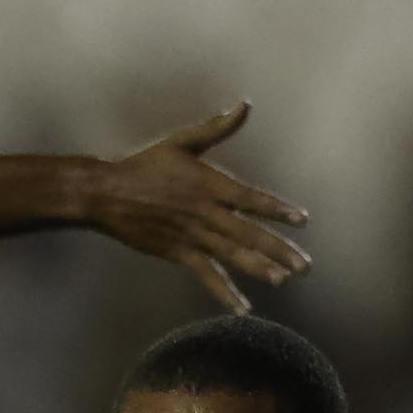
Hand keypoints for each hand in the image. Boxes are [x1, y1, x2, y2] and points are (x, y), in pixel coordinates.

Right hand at [91, 103, 310, 311]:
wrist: (108, 194)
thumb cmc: (145, 165)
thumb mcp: (181, 141)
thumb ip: (217, 127)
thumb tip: (246, 105)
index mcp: (210, 185)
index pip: (252, 199)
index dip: (278, 211)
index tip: (303, 221)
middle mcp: (206, 213)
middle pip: (249, 235)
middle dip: (279, 250)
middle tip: (305, 265)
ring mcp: (193, 236)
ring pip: (232, 256)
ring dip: (259, 269)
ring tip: (283, 280)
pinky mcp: (178, 253)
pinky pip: (206, 275)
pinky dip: (224, 292)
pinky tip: (242, 307)